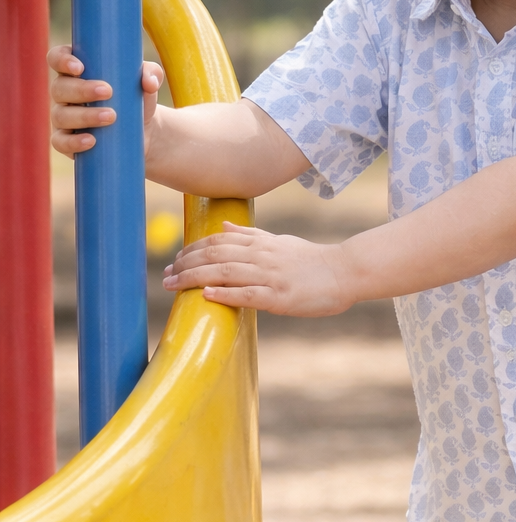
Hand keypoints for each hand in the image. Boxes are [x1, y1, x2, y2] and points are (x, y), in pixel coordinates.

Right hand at [49, 44, 164, 158]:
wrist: (141, 131)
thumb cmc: (136, 98)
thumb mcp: (147, 82)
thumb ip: (151, 74)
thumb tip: (149, 81)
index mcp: (75, 71)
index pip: (57, 58)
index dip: (62, 60)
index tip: (80, 67)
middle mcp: (63, 92)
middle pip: (60, 87)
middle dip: (81, 89)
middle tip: (108, 92)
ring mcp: (62, 117)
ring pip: (61, 115)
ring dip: (84, 116)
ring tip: (111, 117)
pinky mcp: (66, 141)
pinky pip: (61, 142)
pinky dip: (74, 142)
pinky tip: (91, 141)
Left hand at [163, 222, 349, 315]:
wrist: (344, 272)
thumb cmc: (312, 260)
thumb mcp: (280, 241)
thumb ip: (251, 235)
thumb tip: (224, 225)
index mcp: (260, 243)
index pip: (218, 241)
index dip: (192, 249)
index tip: (175, 259)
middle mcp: (261, 256)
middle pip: (215, 255)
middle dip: (185, 264)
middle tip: (165, 276)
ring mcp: (270, 276)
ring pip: (225, 273)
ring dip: (194, 278)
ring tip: (173, 285)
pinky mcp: (279, 296)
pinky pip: (248, 294)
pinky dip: (225, 294)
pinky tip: (206, 295)